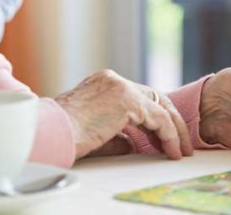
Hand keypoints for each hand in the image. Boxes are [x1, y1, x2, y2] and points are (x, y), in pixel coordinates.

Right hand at [54, 69, 193, 160]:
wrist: (50, 134)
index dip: (154, 119)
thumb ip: (116, 135)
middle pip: (153, 97)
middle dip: (169, 122)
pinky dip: (170, 136)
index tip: (162, 140)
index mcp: (102, 83)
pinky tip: (172, 152)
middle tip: (180, 144)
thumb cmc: (63, 137)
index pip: (138, 97)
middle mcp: (112, 79)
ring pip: (160, 106)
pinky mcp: (127, 100)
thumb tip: (132, 144)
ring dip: (174, 130)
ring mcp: (120, 86)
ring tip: (181, 151)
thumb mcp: (95, 133)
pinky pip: (159, 118)